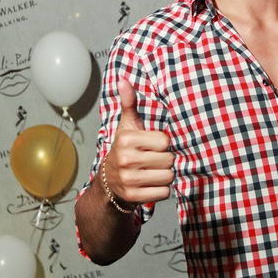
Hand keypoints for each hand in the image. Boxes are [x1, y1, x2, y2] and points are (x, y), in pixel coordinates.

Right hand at [103, 78, 173, 206]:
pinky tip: (152, 184)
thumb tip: (124, 80)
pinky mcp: (133, 197)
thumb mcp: (127, 126)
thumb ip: (129, 103)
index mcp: (126, 140)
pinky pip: (164, 193)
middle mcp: (125, 160)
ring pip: (168, 177)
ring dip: (166, 176)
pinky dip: (162, 190)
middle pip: (168, 160)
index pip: (165, 142)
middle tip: (155, 160)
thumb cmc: (125, 149)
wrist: (109, 182)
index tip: (155, 146)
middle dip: (166, 161)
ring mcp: (128, 180)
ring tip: (154, 171)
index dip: (164, 144)